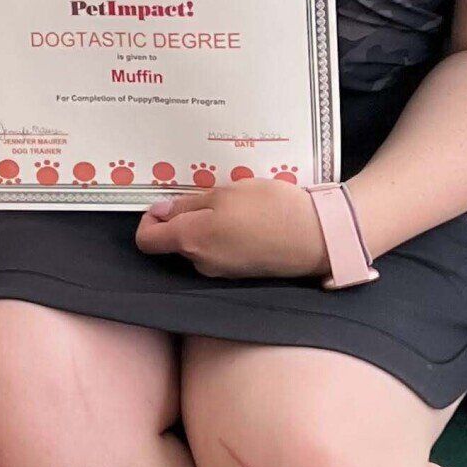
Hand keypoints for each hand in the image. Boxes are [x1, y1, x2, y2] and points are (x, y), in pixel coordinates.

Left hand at [133, 177, 330, 280]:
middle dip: (183, 217)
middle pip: (174, 241)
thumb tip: (160, 212)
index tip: (165, 202)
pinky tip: (247, 219)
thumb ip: (187, 205)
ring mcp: (223, 271)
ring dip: (207, 224)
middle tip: (208, 193)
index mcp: (191, 241)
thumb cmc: (270, 208)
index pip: (147, 241)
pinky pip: (220, 251)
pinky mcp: (242, 272)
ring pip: (199, 244)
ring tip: (234, 203)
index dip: (148, 219)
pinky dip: (225, 234)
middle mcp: (201, 263)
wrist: (319, 236)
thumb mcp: (224, 193)